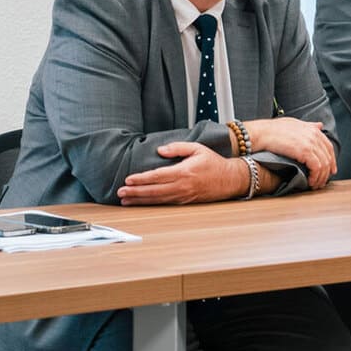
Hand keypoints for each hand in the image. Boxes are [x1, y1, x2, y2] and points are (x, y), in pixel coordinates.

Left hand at [119, 142, 245, 204]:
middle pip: (154, 191)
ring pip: (158, 199)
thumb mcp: (197, 148)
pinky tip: (142, 203)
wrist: (230, 179)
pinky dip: (152, 203)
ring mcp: (184, 196)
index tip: (128, 179)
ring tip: (126, 200)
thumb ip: (177, 147)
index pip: (157, 176)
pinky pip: (165, 203)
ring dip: (140, 200)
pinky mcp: (185, 201)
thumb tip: (160, 150)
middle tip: (121, 192)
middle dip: (135, 192)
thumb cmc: (214, 163)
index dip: (141, 179)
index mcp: (184, 172)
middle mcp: (182, 186)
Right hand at [245, 117, 336, 188]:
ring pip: (324, 164)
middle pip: (328, 157)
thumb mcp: (293, 123)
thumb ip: (308, 126)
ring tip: (315, 185)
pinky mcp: (305, 151)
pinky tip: (310, 182)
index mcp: (313, 129)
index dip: (331, 160)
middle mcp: (314, 135)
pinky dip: (315, 177)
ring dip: (321, 177)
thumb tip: (320, 125)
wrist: (260, 133)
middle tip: (322, 182)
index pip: (328, 147)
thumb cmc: (272, 130)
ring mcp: (311, 143)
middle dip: (326, 172)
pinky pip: (317, 167)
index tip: (330, 171)